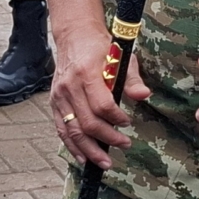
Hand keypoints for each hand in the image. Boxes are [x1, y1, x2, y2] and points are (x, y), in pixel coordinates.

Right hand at [51, 43, 148, 168]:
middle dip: (107, 138)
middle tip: (124, 144)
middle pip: (87, 123)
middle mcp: (70, 87)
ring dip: (90, 150)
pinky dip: (72, 146)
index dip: (116, 118)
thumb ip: (131, 79)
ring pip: (72, 131)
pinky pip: (61, 129)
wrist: (75, 36)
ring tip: (105, 162)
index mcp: (87, 73)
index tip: (128, 123)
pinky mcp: (54, 102)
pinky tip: (84, 158)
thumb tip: (143, 96)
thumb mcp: (121, 57)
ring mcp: (59, 96)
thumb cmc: (101, 47)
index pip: (102, 105)